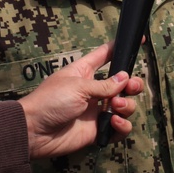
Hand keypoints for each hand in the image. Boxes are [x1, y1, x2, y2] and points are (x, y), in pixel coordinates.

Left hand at [19, 42, 143, 158]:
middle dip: (132, 85)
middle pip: (124, 84)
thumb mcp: (78, 86)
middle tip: (130, 88)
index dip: (121, 48)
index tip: (139, 40)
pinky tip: (114, 122)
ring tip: (114, 107)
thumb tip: (125, 78)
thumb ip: (104, 84)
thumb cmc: (50, 101)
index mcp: (85, 72)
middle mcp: (94, 91)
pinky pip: (119, 128)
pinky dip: (122, 125)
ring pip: (125, 106)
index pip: (106, 55)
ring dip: (126, 105)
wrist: (34, 132)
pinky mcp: (98, 131)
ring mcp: (97, 111)